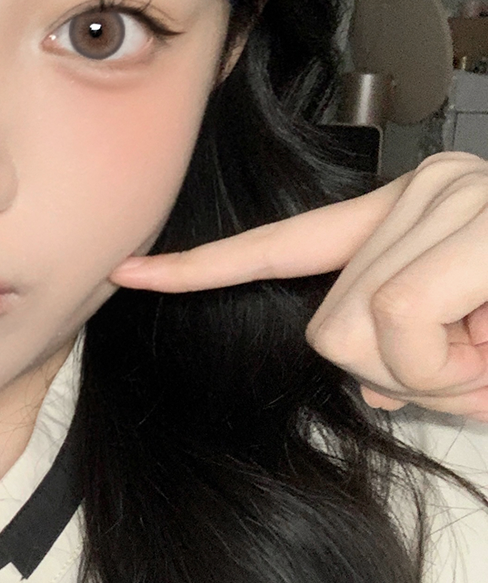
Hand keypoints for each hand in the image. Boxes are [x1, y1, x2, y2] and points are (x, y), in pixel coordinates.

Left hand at [110, 152, 487, 421]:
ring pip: (359, 332)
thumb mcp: (478, 349)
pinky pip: (401, 322)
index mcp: (407, 216)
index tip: (129, 272)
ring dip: (437, 375)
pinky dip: (450, 367)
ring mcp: (447, 199)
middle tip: (475, 360)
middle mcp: (422, 191)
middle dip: (400, 373)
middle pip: (325, 326)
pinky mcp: (477, 226)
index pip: (282, 245)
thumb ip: (415, 359)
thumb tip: (377, 391)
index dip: (201, 268)